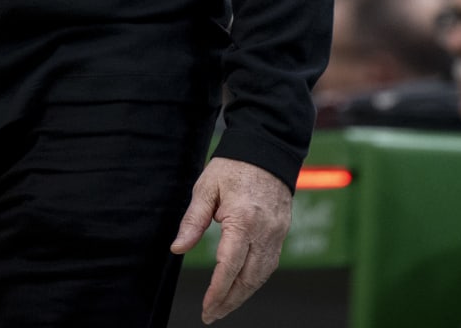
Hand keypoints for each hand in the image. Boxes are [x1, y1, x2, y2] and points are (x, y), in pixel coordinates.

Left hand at [169, 157, 292, 322]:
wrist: (267, 149)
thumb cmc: (235, 165)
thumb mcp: (206, 188)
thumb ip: (193, 221)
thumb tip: (178, 248)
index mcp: (243, 219)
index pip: (230, 266)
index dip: (217, 291)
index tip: (206, 308)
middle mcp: (264, 230)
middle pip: (249, 278)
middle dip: (230, 301)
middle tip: (212, 315)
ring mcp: (277, 232)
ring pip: (262, 275)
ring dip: (243, 295)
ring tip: (224, 306)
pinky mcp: (282, 231)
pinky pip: (270, 263)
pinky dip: (256, 280)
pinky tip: (242, 286)